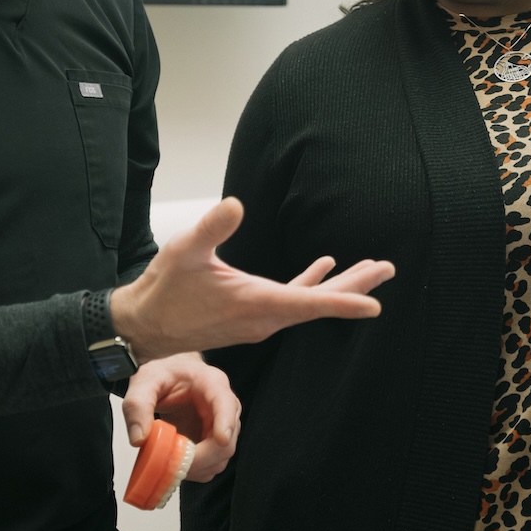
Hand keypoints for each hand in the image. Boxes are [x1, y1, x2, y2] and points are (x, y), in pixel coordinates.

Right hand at [111, 198, 395, 358]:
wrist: (143, 326)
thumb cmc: (163, 289)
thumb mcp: (183, 252)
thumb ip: (211, 229)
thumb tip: (235, 204)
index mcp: (254, 303)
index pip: (307, 303)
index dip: (343, 302)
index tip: (375, 305)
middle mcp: (264, 317)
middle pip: (318, 304)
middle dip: (355, 287)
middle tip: (387, 269)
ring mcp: (259, 319)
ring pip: (308, 303)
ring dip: (340, 286)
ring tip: (371, 269)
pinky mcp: (252, 315)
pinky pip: (290, 301)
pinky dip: (311, 285)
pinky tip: (324, 266)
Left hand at [121, 353, 239, 481]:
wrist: (169, 376)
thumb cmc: (163, 374)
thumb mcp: (143, 382)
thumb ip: (137, 407)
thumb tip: (139, 439)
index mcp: (211, 383)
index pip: (226, 404)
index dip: (225, 424)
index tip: (220, 440)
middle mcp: (223, 405)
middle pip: (227, 439)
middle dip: (202, 458)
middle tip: (173, 465)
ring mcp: (221, 425)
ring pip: (222, 456)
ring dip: (198, 467)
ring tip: (170, 465)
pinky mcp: (214, 441)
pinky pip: (213, 463)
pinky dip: (196, 470)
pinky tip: (176, 464)